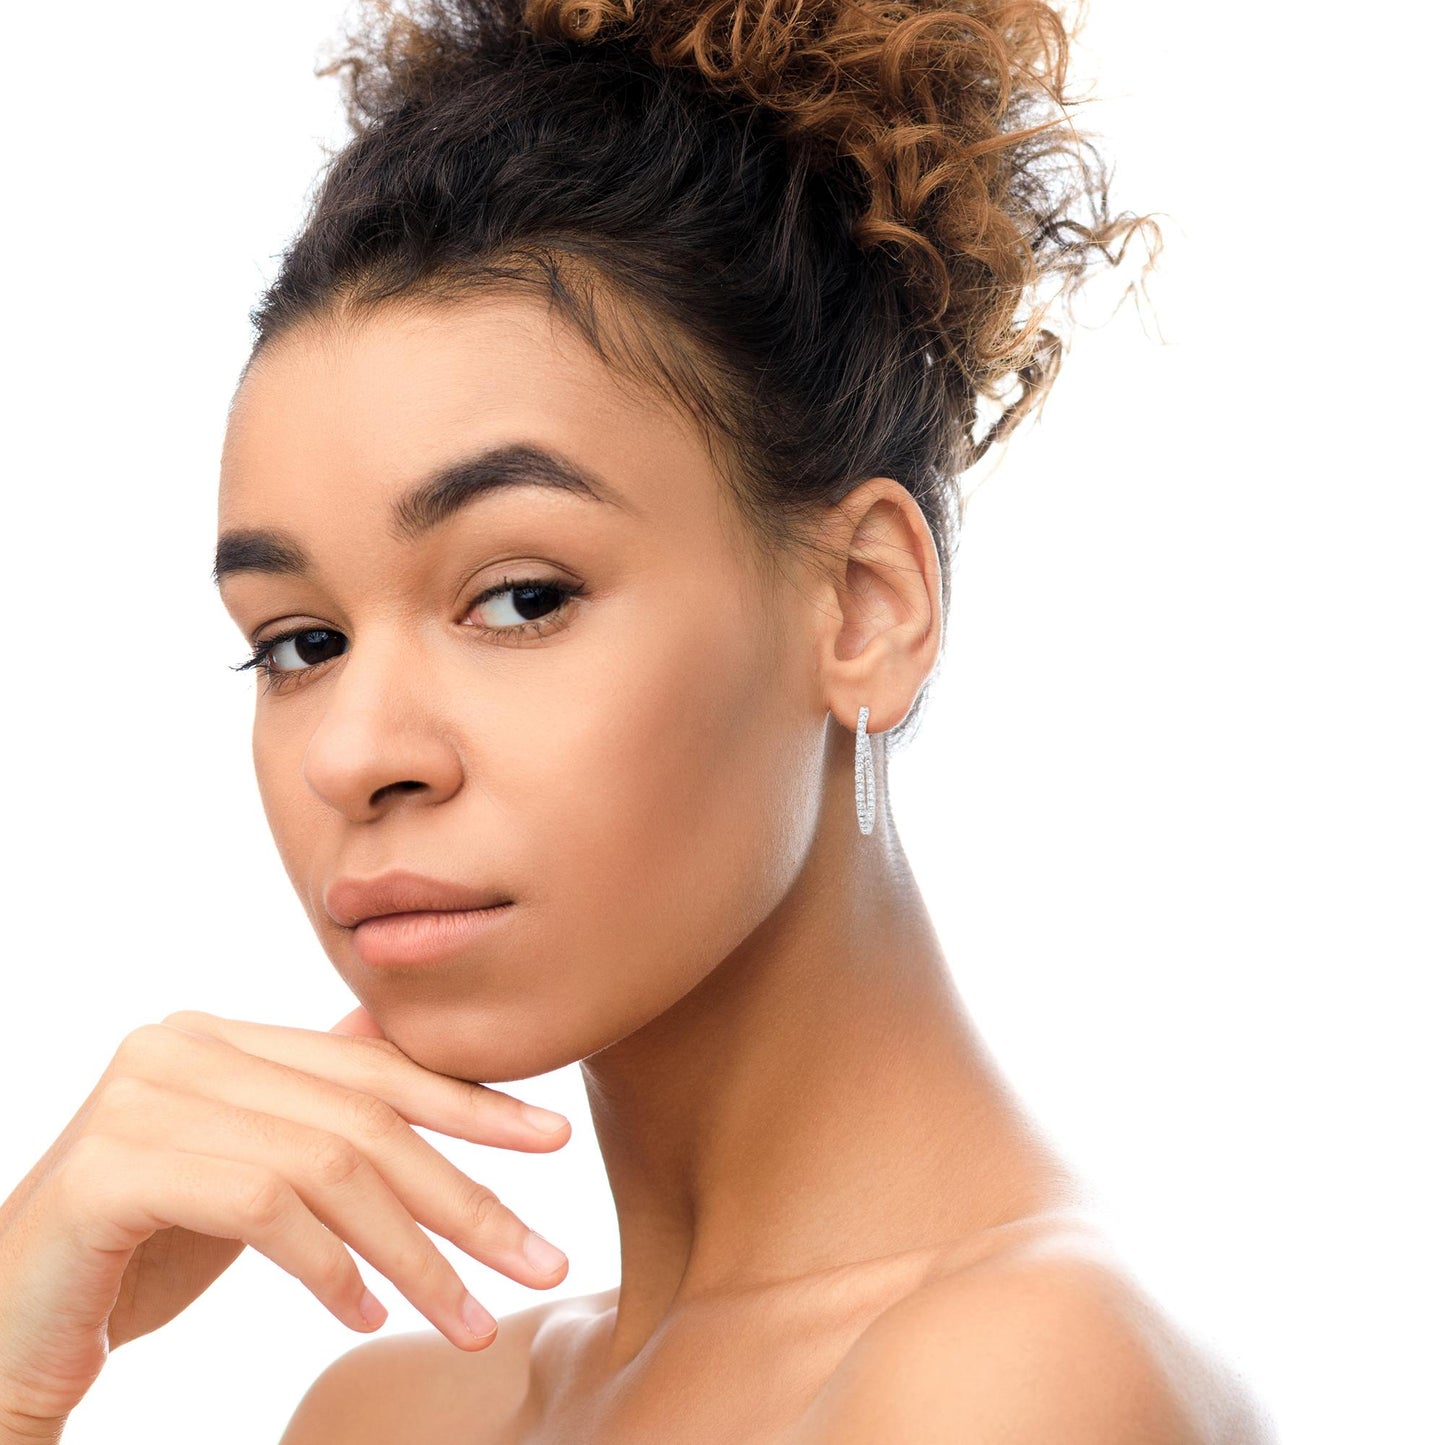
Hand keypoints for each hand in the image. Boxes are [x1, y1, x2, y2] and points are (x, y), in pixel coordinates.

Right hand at [0, 1007, 571, 1430]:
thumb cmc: (135, 1251)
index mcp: (221, 1035)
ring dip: (415, 1254)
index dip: (470, 1104)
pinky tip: (365, 1314)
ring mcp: (142, 1098)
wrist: (6, 1329)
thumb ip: (307, 1100)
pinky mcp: (114, 1168)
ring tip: (470, 1317)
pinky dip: (330, 1268)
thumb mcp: (242, 1168)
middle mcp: (181, 1045)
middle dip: (465, 1195)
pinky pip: (264, 1208)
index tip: (553, 1141)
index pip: (372, 1067)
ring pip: (328, 1167)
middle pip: (364, 1119)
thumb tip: (389, 1037)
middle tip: (541, 1257)